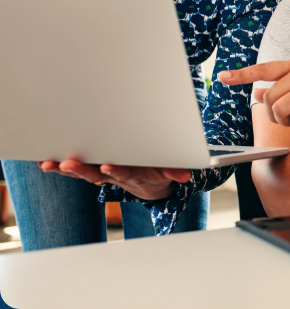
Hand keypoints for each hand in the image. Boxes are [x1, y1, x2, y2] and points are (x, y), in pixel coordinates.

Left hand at [38, 160, 190, 200]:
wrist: (148, 184)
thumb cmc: (157, 170)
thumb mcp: (170, 170)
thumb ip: (175, 171)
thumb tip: (186, 175)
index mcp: (135, 172)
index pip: (126, 172)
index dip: (117, 171)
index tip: (108, 168)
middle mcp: (115, 175)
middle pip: (97, 173)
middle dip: (82, 169)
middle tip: (68, 164)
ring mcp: (102, 173)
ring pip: (82, 172)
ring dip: (66, 169)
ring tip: (50, 164)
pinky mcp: (93, 169)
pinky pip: (75, 169)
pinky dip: (59, 166)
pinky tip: (45, 162)